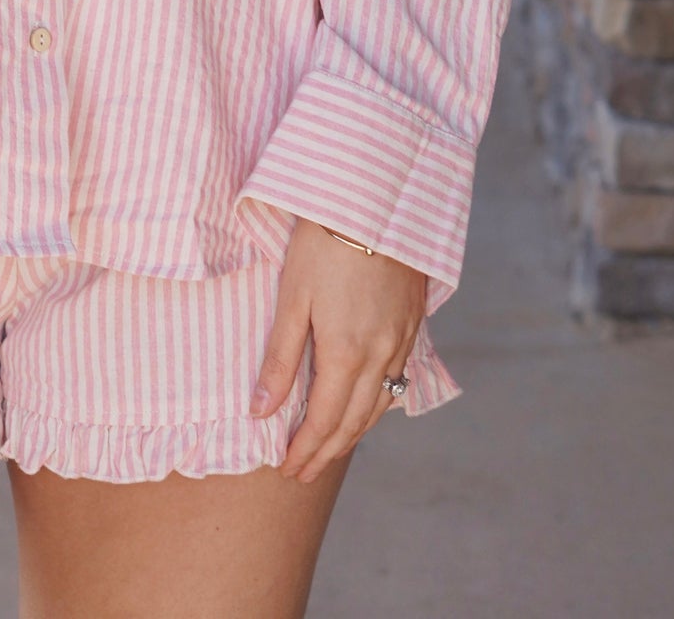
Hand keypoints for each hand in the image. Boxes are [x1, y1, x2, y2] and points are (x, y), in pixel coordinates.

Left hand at [249, 217, 426, 483]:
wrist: (375, 201)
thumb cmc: (324, 243)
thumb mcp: (292, 297)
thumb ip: (279, 358)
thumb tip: (260, 411)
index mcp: (346, 353)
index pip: (324, 421)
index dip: (304, 450)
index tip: (286, 469)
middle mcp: (380, 355)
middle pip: (353, 422)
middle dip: (326, 451)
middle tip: (303, 471)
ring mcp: (401, 341)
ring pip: (379, 405)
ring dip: (353, 433)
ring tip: (329, 448)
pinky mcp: (412, 324)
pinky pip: (396, 380)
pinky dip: (377, 405)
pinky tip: (365, 406)